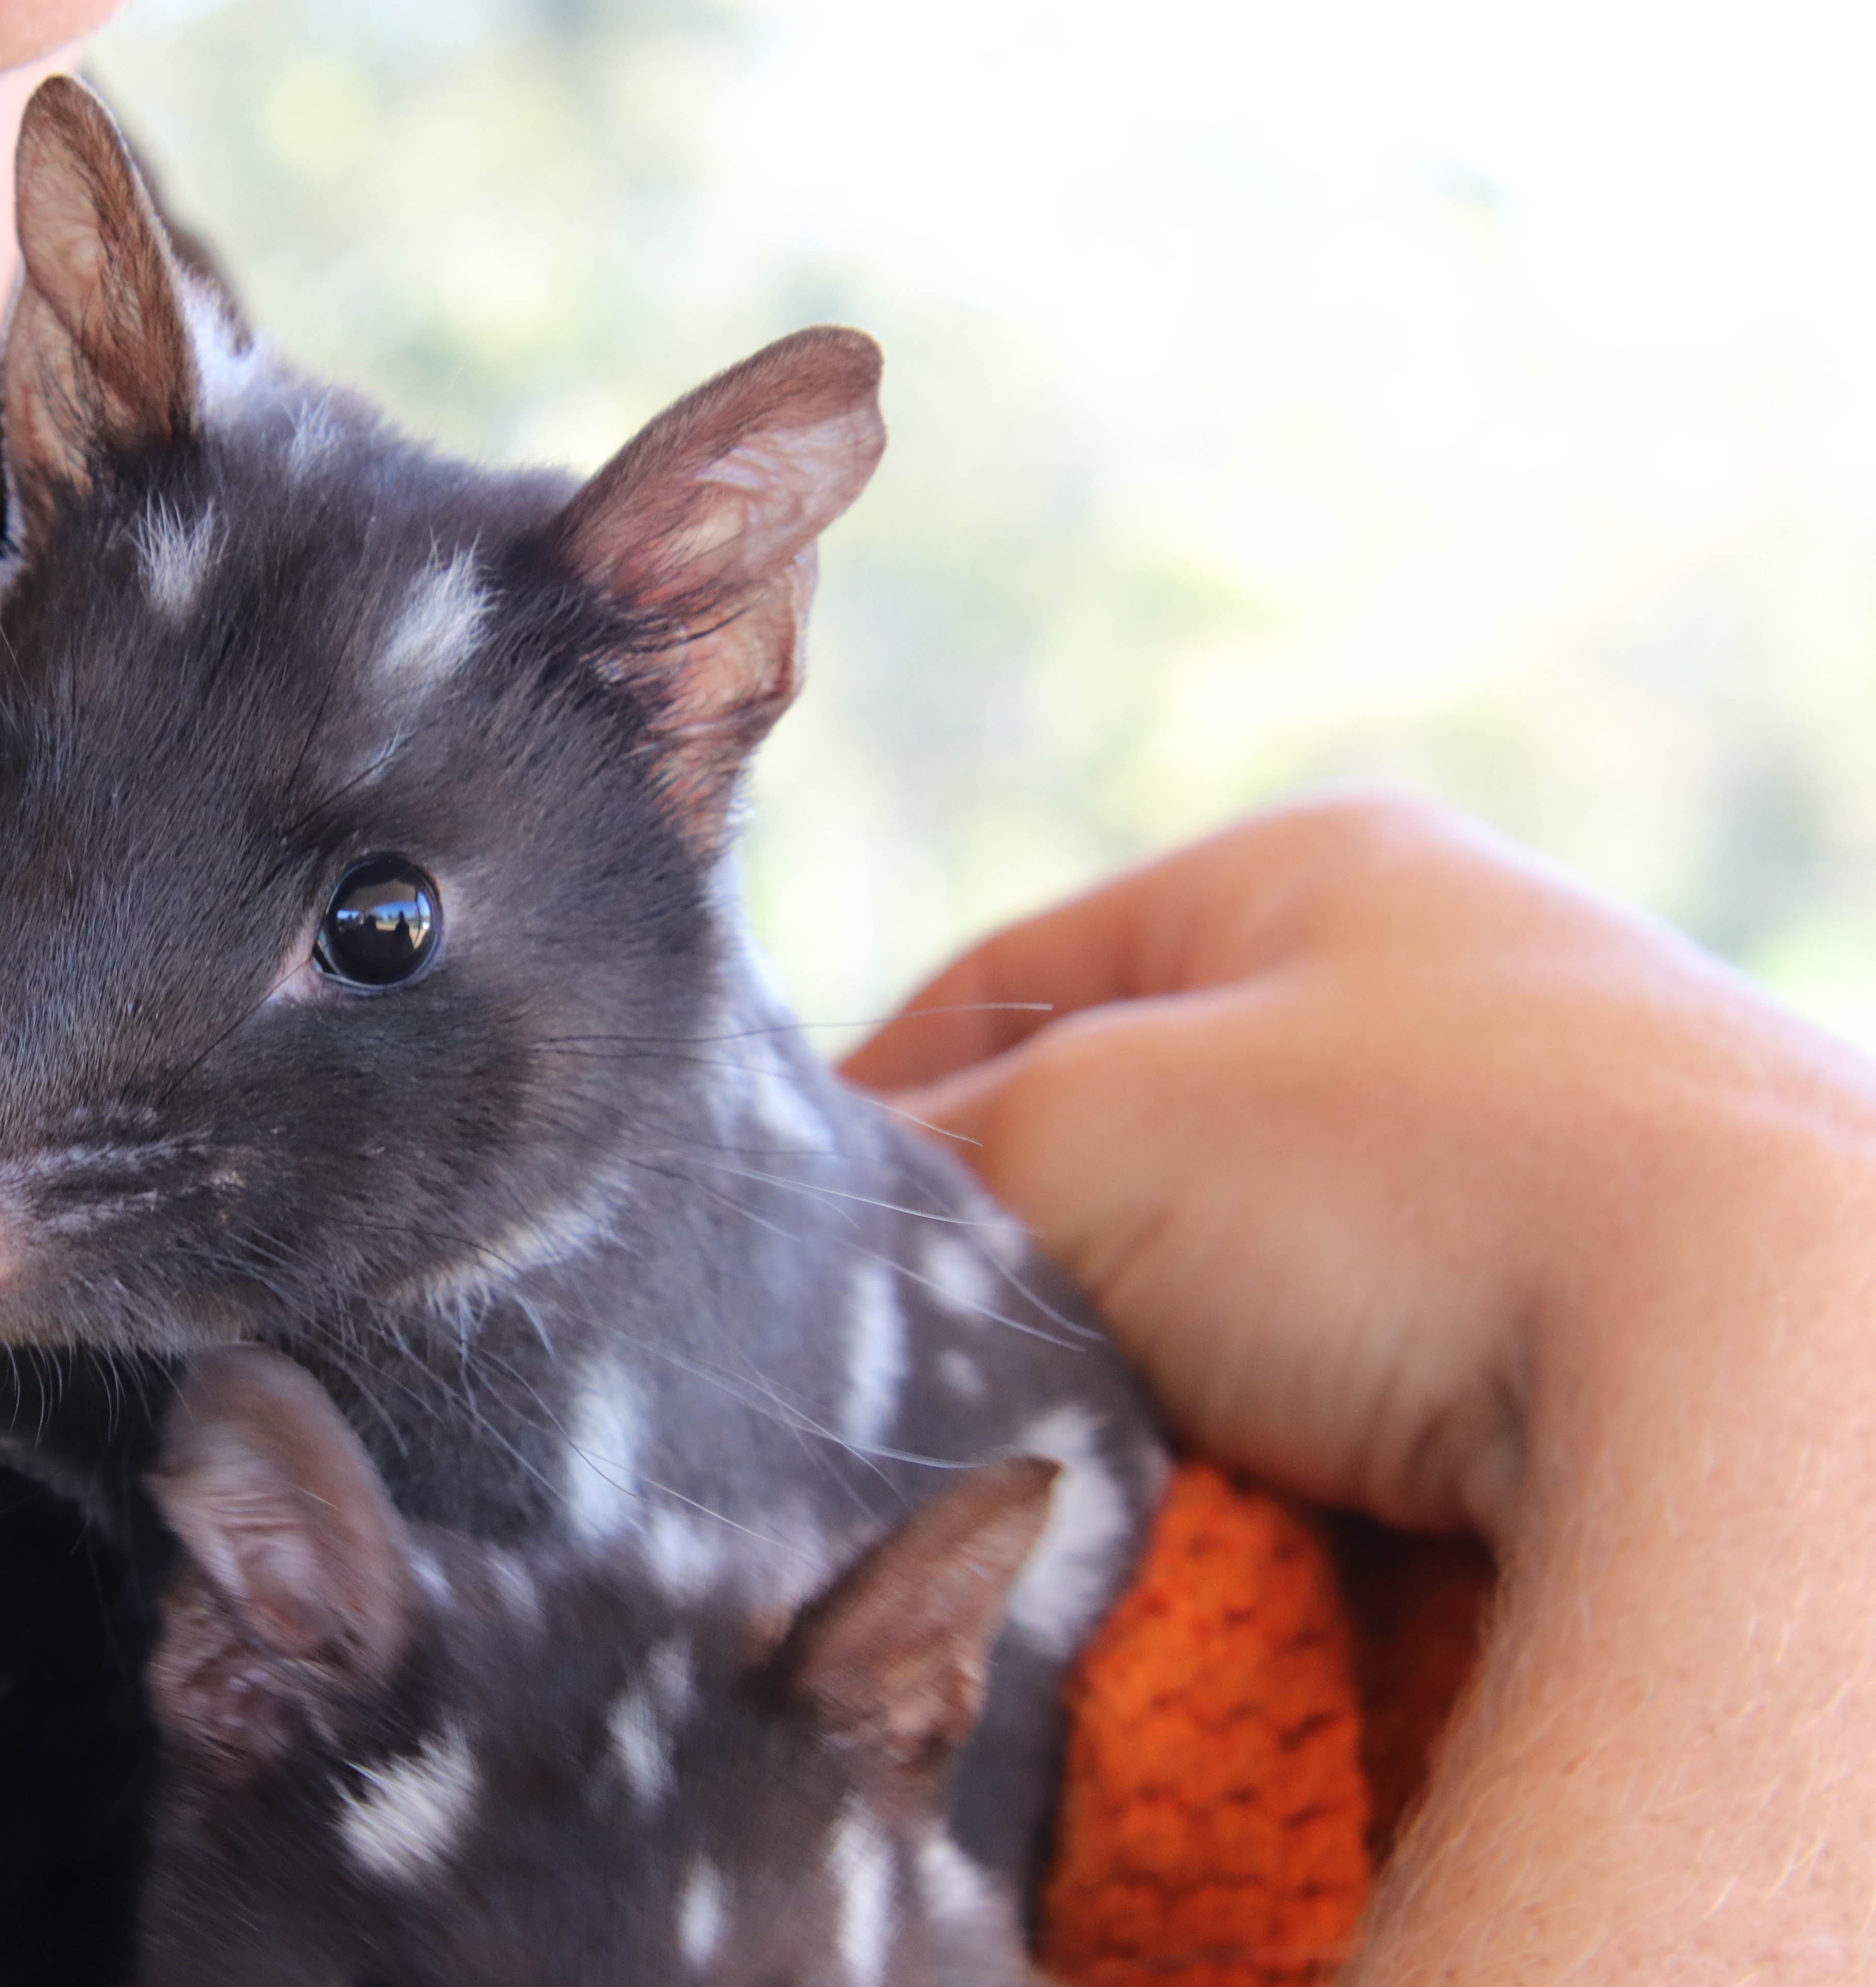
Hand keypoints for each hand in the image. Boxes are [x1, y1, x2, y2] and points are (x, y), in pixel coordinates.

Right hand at [844, 792, 1875, 1541]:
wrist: (1770, 1375)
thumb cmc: (1398, 1191)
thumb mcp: (1080, 1136)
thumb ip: (932, 1162)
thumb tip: (838, 1231)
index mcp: (1323, 862)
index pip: (1018, 976)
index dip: (884, 1106)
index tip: (806, 1241)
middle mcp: (1467, 968)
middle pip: (1154, 1120)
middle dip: (1041, 1241)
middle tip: (938, 1358)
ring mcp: (1576, 1132)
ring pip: (1276, 1258)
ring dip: (1175, 1355)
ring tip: (1098, 1449)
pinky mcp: (1649, 1298)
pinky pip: (1405, 1365)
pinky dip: (1309, 1429)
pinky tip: (1263, 1499)